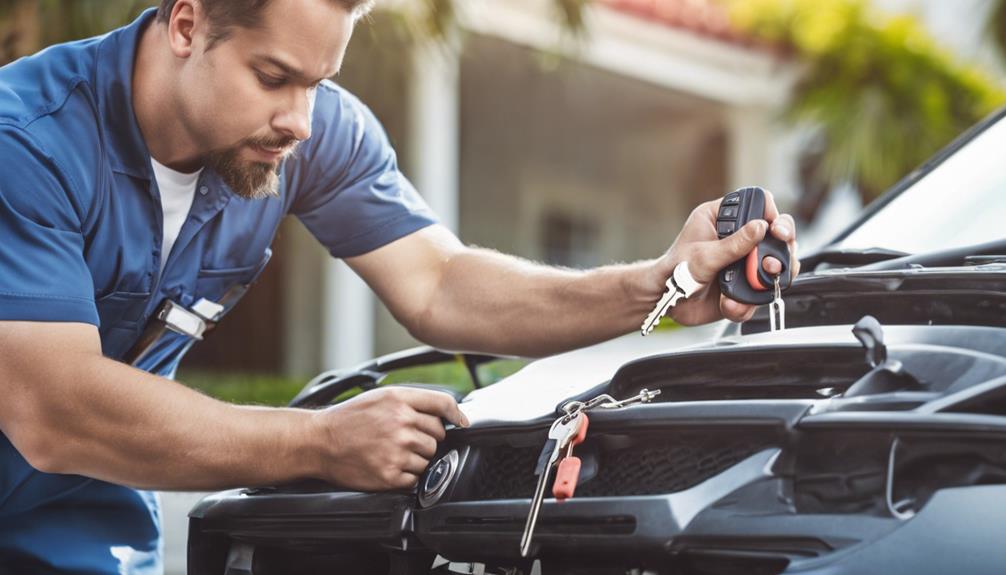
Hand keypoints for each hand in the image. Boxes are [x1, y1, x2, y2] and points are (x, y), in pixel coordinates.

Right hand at [311, 386, 468, 490]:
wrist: (319, 441)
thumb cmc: (349, 418)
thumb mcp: (381, 396)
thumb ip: (413, 401)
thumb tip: (447, 413)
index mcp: (399, 400)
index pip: (443, 404)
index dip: (456, 414)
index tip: (462, 422)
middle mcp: (400, 423)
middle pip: (438, 435)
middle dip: (425, 438)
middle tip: (403, 438)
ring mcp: (396, 450)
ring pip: (429, 458)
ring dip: (416, 458)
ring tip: (392, 451)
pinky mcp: (390, 474)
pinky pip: (415, 477)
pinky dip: (406, 475)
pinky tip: (388, 464)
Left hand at [650, 191, 799, 324]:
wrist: (666, 303)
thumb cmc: (673, 272)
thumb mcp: (703, 256)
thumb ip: (733, 244)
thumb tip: (760, 228)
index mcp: (721, 218)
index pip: (757, 205)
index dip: (771, 215)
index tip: (774, 228)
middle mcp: (737, 238)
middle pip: (776, 236)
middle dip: (780, 250)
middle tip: (772, 262)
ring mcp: (744, 262)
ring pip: (776, 265)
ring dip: (769, 279)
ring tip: (754, 284)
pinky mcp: (746, 284)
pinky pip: (762, 292)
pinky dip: (750, 301)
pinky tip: (731, 303)